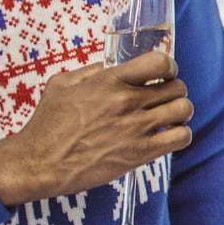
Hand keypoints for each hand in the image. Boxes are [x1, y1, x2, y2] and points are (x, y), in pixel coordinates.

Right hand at [0, 51, 191, 205]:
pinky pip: (182, 137)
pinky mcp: (141, 152)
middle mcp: (127, 101)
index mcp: (109, 81)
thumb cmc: (47, 124)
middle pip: (177, 87)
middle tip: (162, 100)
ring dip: (179, 112)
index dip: (168, 68)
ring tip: (167, 118)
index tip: (163, 75)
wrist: (39, 162)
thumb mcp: (61, 84)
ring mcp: (136, 127)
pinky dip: (180, 135)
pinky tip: (166, 136)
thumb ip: (90, 71)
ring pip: (184, 109)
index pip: (160, 62)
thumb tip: (111, 66)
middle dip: (173, 91)